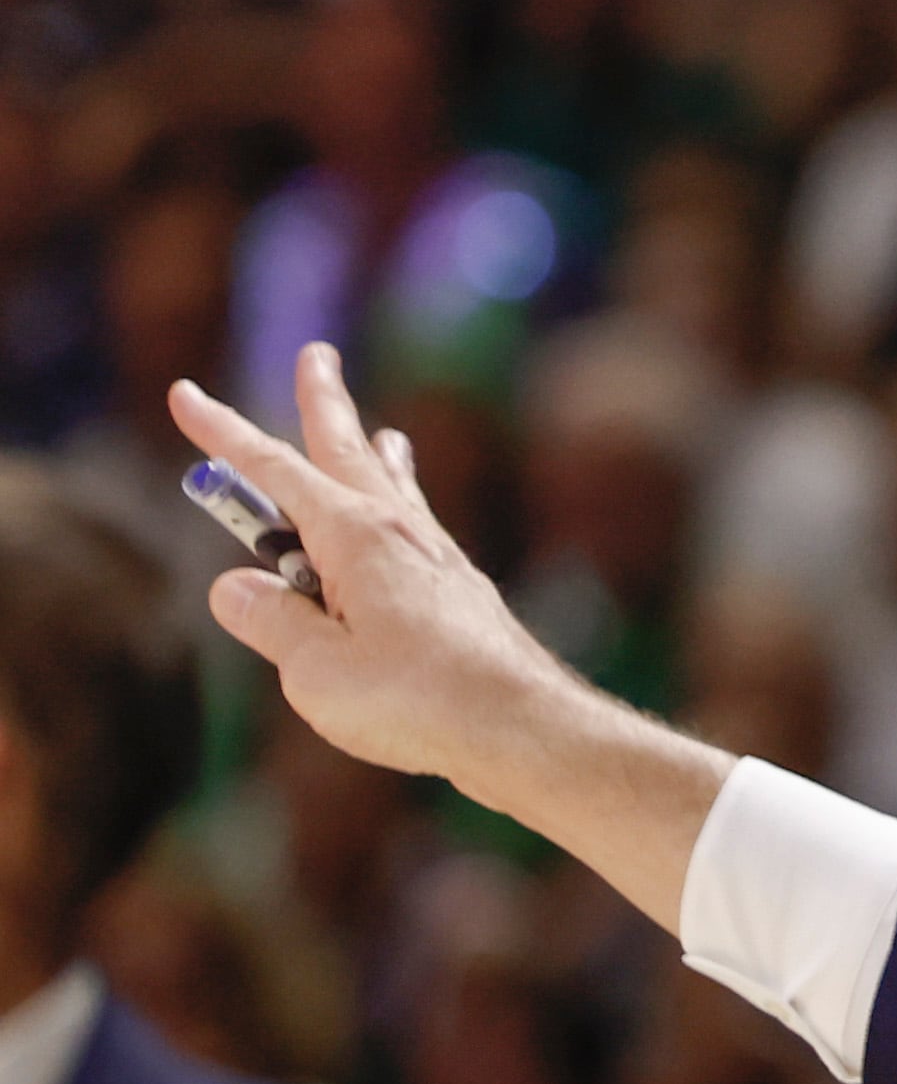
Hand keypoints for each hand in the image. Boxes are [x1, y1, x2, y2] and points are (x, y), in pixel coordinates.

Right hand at [173, 342, 735, 931]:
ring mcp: (440, 563)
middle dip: (325, 405)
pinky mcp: (465, 599)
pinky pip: (423, 539)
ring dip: (379, 457)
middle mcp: (402, 533)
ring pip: (400, 493)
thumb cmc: (417, 700)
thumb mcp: (314, 668)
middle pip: (352, 455)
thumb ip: (270, 621)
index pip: (273, 470)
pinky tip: (416, 534)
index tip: (185, 395)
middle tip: (319, 355)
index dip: (223, 435)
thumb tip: (233, 588)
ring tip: (381, 433)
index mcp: (355, 535)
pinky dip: (409, 516)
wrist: (523, 727)